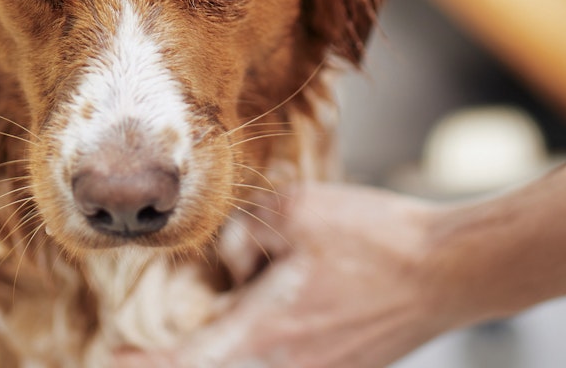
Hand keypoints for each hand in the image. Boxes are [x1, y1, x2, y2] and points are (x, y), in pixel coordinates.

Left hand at [114, 183, 464, 367]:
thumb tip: (228, 255)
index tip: (111, 357)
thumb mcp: (295, 212)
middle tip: (170, 327)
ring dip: (233, 340)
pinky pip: (285, 361)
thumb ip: (243, 231)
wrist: (454, 271)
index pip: (182, 366)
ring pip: (251, 363)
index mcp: (263, 336)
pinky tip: (291, 300)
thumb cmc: (379, 241)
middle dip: (187, 350)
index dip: (139, 366)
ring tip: (260, 287)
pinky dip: (267, 340)